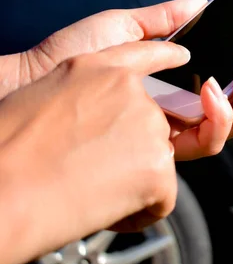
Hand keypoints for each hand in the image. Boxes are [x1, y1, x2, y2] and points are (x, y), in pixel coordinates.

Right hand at [0, 41, 186, 263]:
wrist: (1, 190)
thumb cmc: (7, 155)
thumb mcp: (45, 102)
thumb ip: (87, 101)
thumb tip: (101, 123)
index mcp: (94, 68)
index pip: (143, 53)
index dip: (166, 57)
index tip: (182, 58)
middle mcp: (127, 89)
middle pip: (156, 122)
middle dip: (135, 151)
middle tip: (94, 170)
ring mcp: (147, 123)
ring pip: (158, 160)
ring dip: (133, 181)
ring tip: (88, 188)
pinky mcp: (158, 163)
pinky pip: (164, 195)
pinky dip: (139, 210)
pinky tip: (102, 208)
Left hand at [1, 0, 232, 157]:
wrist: (40, 78)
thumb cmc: (74, 56)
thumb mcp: (124, 27)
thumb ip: (165, 19)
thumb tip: (201, 2)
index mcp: (185, 79)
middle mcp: (189, 107)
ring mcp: (179, 128)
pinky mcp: (166, 147)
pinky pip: (209, 140)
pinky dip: (219, 116)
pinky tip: (211, 89)